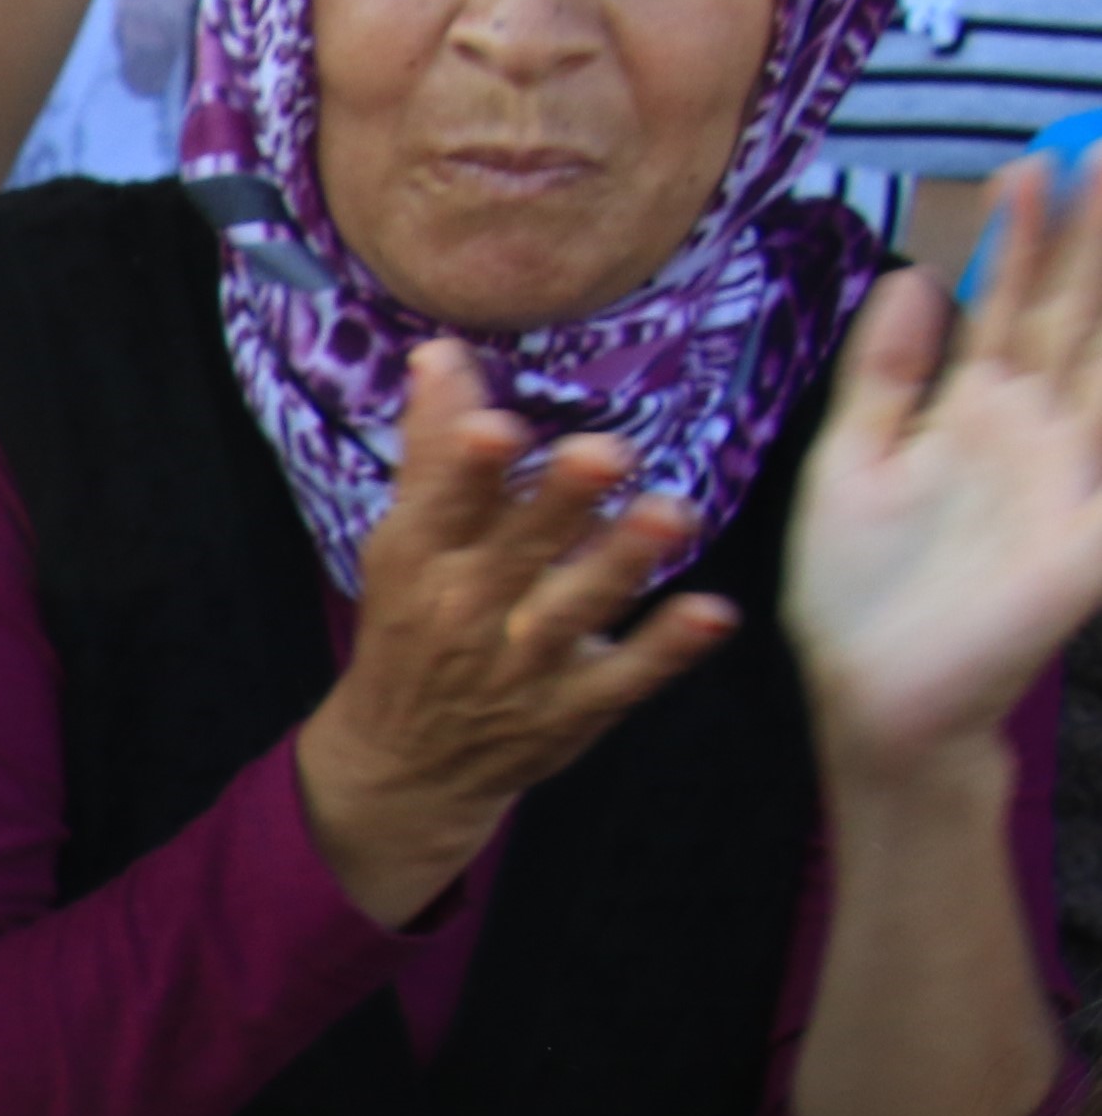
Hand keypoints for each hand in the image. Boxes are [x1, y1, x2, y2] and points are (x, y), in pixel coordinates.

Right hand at [295, 337, 731, 928]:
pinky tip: (712, 613)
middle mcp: (470, 609)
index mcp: (424, 560)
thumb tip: (440, 351)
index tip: (495, 426)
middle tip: (606, 452)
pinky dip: (667, 649)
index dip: (465, 467)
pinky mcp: (572, 708)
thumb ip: (431, 450)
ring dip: (623, 563)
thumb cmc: (414, 627)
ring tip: (672, 513)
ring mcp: (523, 664)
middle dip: (559, 503)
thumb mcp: (406, 544)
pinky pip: (626, 678)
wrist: (404, 764)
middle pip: (516, 551)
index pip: (442, 505)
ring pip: (576, 609)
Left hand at [789, 153, 1101, 789]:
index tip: (1031, 162)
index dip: (1021, 237)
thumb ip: (883, 376)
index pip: (1007, 304)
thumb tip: (911, 277)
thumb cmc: (860, 591)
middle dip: (1092, 238)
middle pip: (1074, 313)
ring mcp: (1070, 478)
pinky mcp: (1087, 538)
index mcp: (973, 413)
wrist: (874, 699)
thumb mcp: (852, 464)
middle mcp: (1034, 432)